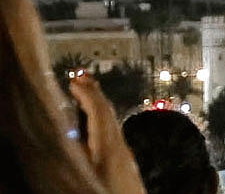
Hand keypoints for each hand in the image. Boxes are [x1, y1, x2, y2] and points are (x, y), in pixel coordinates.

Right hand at [68, 74, 146, 193]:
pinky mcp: (127, 168)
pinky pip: (113, 136)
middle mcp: (121, 149)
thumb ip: (77, 156)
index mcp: (110, 147)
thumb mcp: (85, 177)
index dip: (87, 94)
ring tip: (87, 96)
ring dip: (98, 108)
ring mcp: (126, 158)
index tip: (75, 79)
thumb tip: (65, 135)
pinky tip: (96, 128)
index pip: (100, 112)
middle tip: (82, 78)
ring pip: (112, 125)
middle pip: (109, 115)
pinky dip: (102, 123)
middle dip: (94, 95)